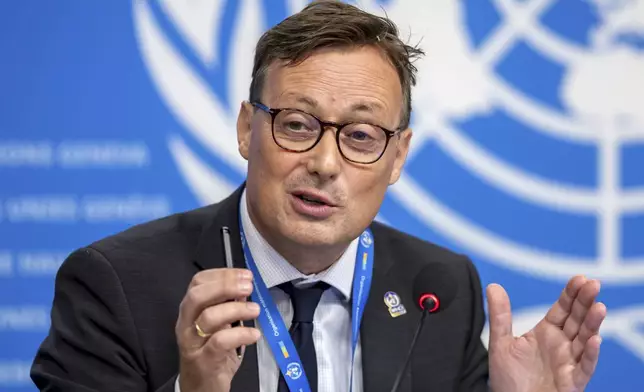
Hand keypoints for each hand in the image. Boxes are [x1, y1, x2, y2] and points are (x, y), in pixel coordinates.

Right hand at [176, 268, 260, 391]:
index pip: (198, 283)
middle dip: (225, 286)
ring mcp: (192, 343)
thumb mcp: (219, 326)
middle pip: (198, 296)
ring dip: (237, 309)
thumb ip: (228, 307)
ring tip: (255, 310)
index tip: (245, 275)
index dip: (222, 274)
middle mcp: (186, 324)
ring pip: (209, 317)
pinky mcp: (203, 361)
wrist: (200, 388)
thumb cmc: (211, 353)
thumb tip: (243, 289)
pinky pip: (221, 342)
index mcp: (189, 311)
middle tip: (249, 286)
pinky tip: (254, 334)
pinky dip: (241, 334)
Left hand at [487, 276, 606, 391]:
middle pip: (577, 320)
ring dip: (592, 324)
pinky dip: (590, 354)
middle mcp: (561, 346)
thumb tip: (493, 285)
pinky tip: (594, 340)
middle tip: (594, 283)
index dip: (571, 294)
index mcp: (546, 333)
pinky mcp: (572, 382)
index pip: (563, 309)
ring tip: (599, 307)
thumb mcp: (500, 343)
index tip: (580, 278)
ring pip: (584, 340)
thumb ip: (500, 315)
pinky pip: (584, 368)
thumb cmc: (508, 379)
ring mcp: (568, 363)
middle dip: (585, 302)